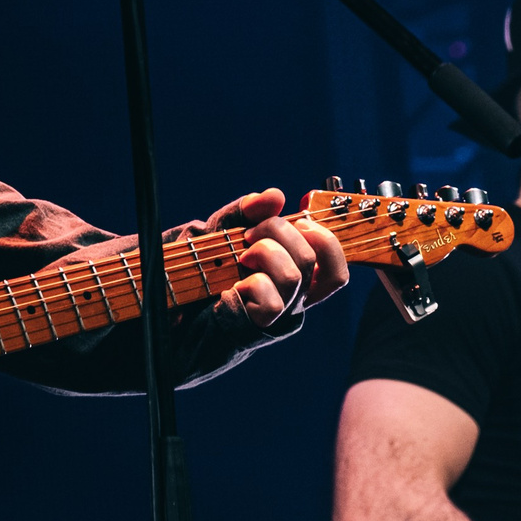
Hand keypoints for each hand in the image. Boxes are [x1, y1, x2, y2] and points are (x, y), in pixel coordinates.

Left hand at [199, 188, 348, 328]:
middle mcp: (296, 298)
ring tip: (242, 255)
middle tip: (249, 233)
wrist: (183, 298)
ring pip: (293, 277)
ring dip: (263, 253)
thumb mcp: (228, 229)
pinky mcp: (261, 324)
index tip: (296, 222)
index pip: (337, 269)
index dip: (324, 239)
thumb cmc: (211, 265)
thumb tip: (275, 196)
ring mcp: (281, 313)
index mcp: (299, 277)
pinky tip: (235, 285)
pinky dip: (252, 284)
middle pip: (310, 258)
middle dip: (278, 230)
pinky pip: (272, 302)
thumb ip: (250, 211)